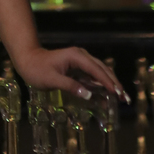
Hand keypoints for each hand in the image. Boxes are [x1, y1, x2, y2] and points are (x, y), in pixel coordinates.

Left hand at [11, 46, 126, 102]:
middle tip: (125, 97)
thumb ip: (70, 86)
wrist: (28, 60)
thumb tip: (89, 94)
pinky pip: (93, 76)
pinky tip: (107, 96)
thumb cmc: (37, 70)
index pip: (96, 70)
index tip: (117, 93)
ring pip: (100, 72)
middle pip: (102, 69)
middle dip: (114, 83)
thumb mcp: (52, 80)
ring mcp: (80, 61)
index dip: (108, 82)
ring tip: (121, 97)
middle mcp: (81, 56)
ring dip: (110, 83)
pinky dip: (101, 85)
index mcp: (76, 56)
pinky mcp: (78, 67)